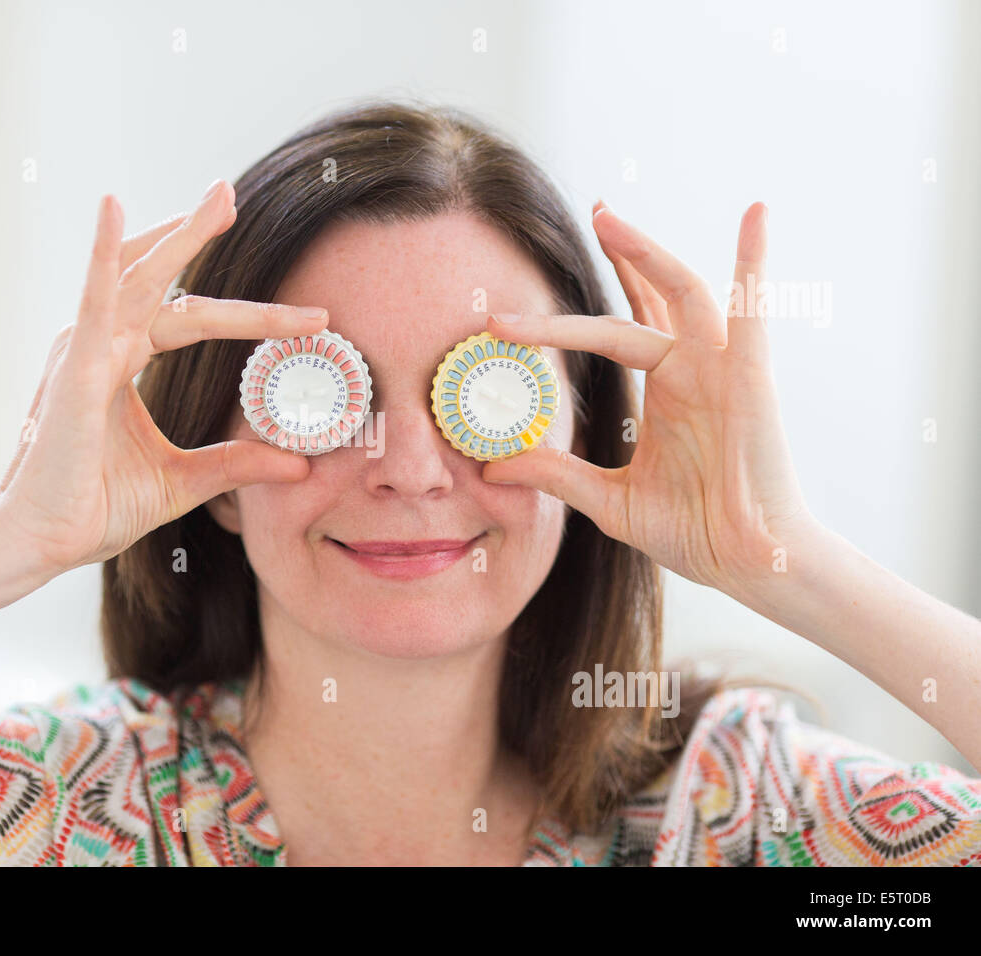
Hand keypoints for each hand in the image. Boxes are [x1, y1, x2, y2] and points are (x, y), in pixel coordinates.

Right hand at [0, 180, 328, 576]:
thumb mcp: (186, 479)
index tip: (308, 316)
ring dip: (179, 235)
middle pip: (162, 281)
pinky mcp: (74, 370)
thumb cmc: (96, 507)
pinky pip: (92, 302)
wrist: (44, 543)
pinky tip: (113, 207)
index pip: (190, 317)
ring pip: (138, 278)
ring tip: (219, 198)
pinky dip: (100, 254)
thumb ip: (237, 462)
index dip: (247, 312)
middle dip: (198, 235)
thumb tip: (300, 463)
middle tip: (231, 194)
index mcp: (121, 361)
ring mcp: (84, 351)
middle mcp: (102, 344)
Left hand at [482, 201, 816, 598]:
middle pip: (646, 299)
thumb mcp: (607, 499)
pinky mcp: (750, 379)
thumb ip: (555, 473)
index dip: (571, 312)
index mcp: (665, 391)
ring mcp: (721, 369)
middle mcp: (692, 370)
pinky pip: (752, 311)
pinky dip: (753, 262)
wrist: (747, 563)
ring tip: (606, 217)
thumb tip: (492, 465)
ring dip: (646, 252)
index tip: (514, 311)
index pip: (616, 330)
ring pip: (682, 292)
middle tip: (590, 212)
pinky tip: (754, 214)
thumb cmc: (694, 529)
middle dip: (619, 256)